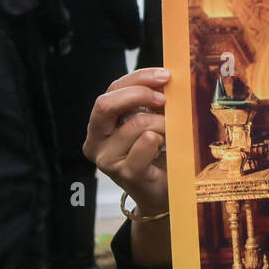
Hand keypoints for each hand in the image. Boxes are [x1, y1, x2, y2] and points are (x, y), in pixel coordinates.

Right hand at [84, 67, 169, 213]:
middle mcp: (95, 141)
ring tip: (172, 132)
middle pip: (106, 104)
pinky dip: (162, 139)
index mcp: (100, 124)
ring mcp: (107, 159)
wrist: (162, 192)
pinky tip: (165, 147)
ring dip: (163, 123)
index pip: (112, 89)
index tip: (165, 75)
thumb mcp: (150, 121)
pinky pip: (146, 143)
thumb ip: (150, 102)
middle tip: (165, 99)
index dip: (138, 78)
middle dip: (140, 94)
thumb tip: (165, 79)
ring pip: (136, 124)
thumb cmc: (157, 154)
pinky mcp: (125, 173)